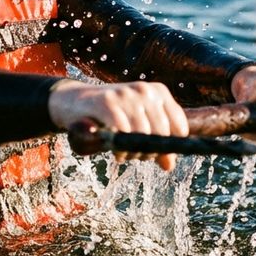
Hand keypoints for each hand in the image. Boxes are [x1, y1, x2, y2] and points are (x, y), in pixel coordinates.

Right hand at [48, 79, 188, 170]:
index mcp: (158, 92)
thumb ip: (155, 142)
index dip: (169, 146)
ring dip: (133, 152)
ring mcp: (126, 94)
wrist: (76, 101)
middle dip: (150, 152)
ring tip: (124, 154)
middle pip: (161, 133)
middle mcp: (144, 90)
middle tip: (137, 156)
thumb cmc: (111, 116)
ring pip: (142, 134)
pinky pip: (122, 131)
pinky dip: (120, 148)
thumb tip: (169, 165)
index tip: (156, 153)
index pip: (179, 127)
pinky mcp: (107, 102)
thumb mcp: (137, 126)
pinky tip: (116, 152)